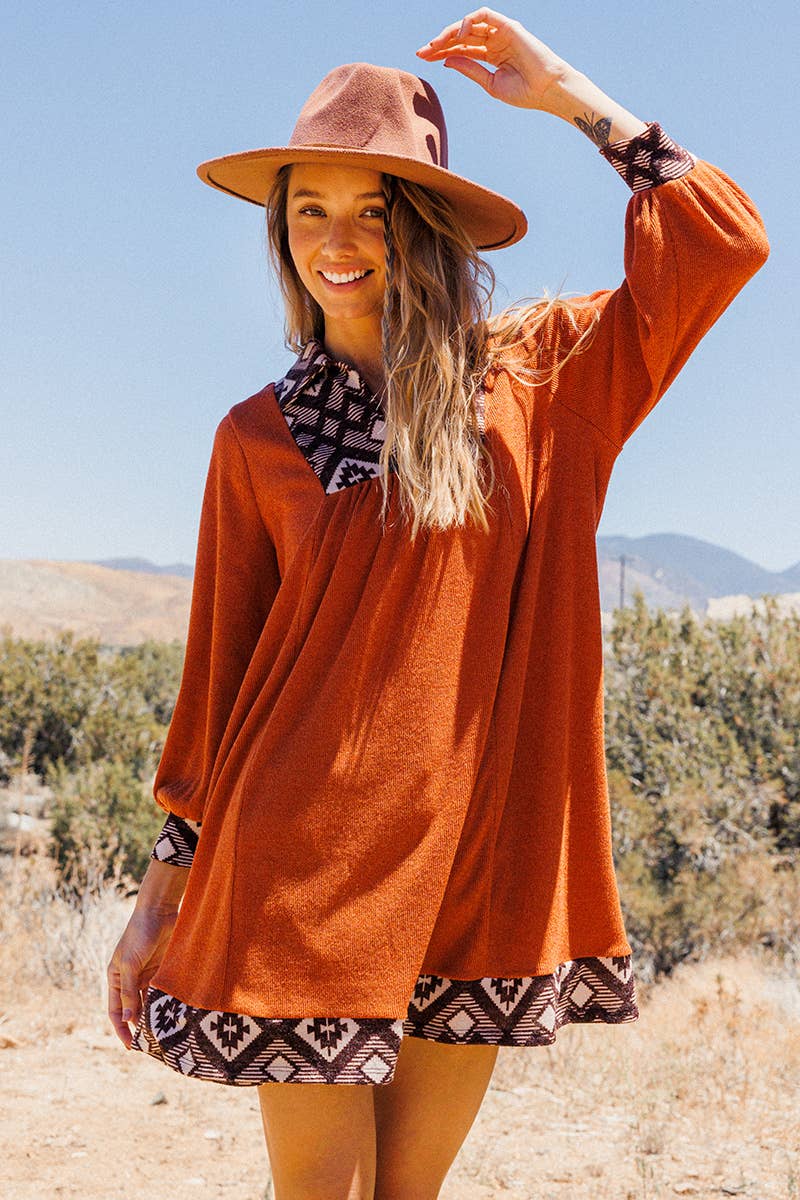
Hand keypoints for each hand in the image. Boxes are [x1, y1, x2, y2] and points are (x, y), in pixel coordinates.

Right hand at [106, 906, 177, 1048]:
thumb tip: (126, 1019)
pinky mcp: (162, 969)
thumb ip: (128, 990)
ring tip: (165, 1032)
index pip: (115, 1011)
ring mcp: (147, 975)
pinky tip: (174, 1013)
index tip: (130, 1046)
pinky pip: (163, 991)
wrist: (160, 910)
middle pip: (133, 1010)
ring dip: (155, 1015)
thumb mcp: (131, 963)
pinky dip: (166, 1002)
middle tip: (152, 1044)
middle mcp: (130, 979)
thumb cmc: (140, 933)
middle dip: (140, 1026)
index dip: (121, 1029)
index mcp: (115, 978)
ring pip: (149, 1002)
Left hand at [416, 8, 574, 109]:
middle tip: (422, 53)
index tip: (422, 59)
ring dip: (449, 33)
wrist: (547, 90)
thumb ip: (470, 69)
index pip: (460, 50)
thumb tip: (447, 59)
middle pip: (460, 37)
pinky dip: (468, 22)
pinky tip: (457, 37)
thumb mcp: (490, 83)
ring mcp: (501, 32)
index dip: (440, 52)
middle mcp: (494, 41)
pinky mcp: (508, 25)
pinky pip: (484, 15)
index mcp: (490, 56)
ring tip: (435, 45)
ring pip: (469, 25)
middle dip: (439, 43)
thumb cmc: (524, 92)